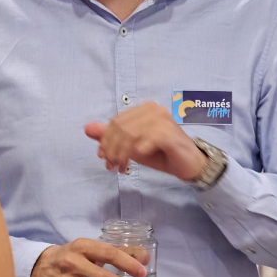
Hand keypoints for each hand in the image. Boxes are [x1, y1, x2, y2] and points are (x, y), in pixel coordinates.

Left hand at [85, 101, 205, 180]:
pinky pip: (143, 143)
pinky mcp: (168, 134)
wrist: (189, 165)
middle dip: (112, 149)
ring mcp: (162, 120)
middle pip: (120, 127)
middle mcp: (153, 109)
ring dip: (121, 154)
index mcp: (144, 109)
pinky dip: (135, 154)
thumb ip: (110, 136)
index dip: (105, 140)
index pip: (116, 121)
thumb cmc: (161, 154)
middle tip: (111, 166)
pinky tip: (134, 162)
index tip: (103, 157)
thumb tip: (87, 128)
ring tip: (120, 167)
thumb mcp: (131, 146)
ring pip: (130, 135)